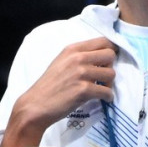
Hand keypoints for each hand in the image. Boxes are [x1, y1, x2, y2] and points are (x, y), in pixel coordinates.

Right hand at [1, 37, 116, 146]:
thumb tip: (100, 58)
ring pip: (111, 74)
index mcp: (73, 49)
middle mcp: (78, 58)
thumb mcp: (61, 62)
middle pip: (110, 55)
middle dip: (110, 67)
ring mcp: (81, 73)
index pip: (103, 41)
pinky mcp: (84, 90)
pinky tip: (104, 99)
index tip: (108, 61)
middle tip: (104, 77)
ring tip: (102, 89)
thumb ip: (79, 57)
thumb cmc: (49, 85)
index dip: (111, 51)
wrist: (36, 105)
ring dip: (109, 84)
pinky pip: (107, 91)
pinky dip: (108, 97)